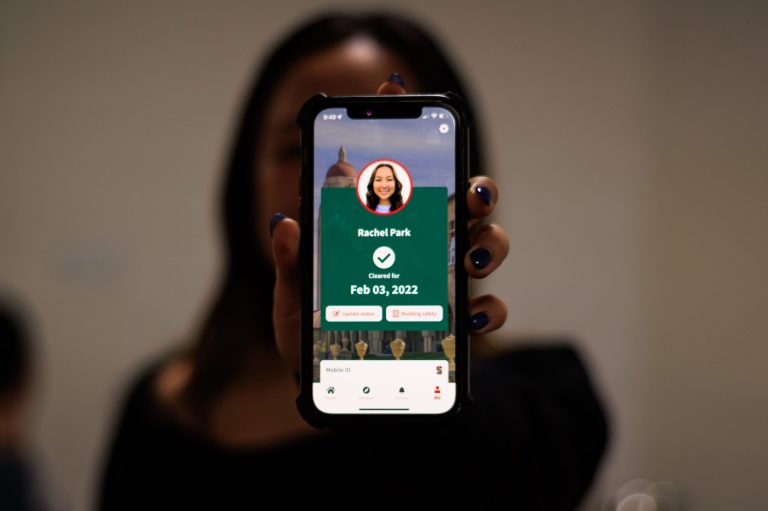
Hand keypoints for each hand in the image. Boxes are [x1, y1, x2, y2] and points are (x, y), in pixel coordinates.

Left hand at [271, 76, 508, 372]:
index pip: (400, 175)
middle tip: (469, 192)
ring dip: (492, 241)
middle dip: (477, 187)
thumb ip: (293, 264)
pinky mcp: (458, 326)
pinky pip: (489, 310)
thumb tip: (286, 221)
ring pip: (490, 244)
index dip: (402, 130)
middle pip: (466, 202)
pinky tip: (472, 313)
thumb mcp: (294, 301)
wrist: (333, 394)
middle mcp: (423, 248)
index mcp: (384, 232)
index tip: (396, 89)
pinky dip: (490, 308)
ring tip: (474, 254)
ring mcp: (445, 284)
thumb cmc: (312, 341)